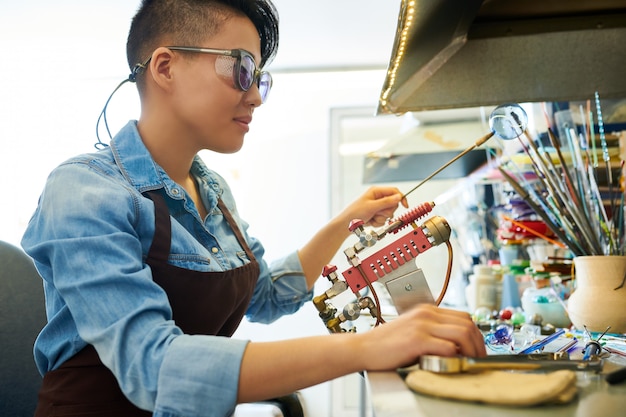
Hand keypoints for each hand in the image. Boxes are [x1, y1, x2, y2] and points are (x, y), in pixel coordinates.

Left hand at [340, 186, 407, 227]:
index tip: (405, 206)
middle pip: (393, 204)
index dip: (401, 198)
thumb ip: (386, 202)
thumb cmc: (354, 213)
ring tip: (371, 218)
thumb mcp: (371, 207)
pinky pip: (384, 220)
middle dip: (386, 211)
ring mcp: (377, 207)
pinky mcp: (376, 215)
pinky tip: (370, 222)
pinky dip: (377, 223)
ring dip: (381, 218)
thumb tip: (399, 197)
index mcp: (376, 191)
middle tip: (377, 213)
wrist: (346, 225)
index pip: (394, 191)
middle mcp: (377, 198)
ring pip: (389, 214)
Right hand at [357, 304, 485, 370]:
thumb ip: (432, 332)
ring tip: (470, 362)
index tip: (477, 348)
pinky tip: (452, 364)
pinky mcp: (418, 340)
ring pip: (463, 333)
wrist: (364, 348)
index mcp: (427, 310)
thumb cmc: (387, 344)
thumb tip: (457, 346)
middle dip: (479, 343)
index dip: (476, 334)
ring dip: (472, 350)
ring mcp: (422, 325)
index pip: (463, 316)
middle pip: (467, 323)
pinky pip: (447, 347)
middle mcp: (426, 314)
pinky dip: (455, 357)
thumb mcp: (413, 330)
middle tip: (479, 358)